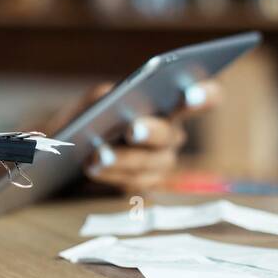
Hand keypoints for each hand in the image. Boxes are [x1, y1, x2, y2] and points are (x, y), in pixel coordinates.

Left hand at [44, 80, 220, 195]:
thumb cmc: (91, 117)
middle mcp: (171, 134)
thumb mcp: (95, 99)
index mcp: (170, 105)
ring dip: (122, 158)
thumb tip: (116, 99)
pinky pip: (133, 181)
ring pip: (149, 162)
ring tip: (98, 154)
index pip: (205, 97)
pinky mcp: (144, 183)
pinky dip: (110, 173)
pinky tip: (92, 167)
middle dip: (150, 132)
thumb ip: (107, 94)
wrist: (72, 150)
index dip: (204, 96)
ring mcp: (160, 161)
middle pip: (169, 134)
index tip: (190, 93)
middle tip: (132, 129)